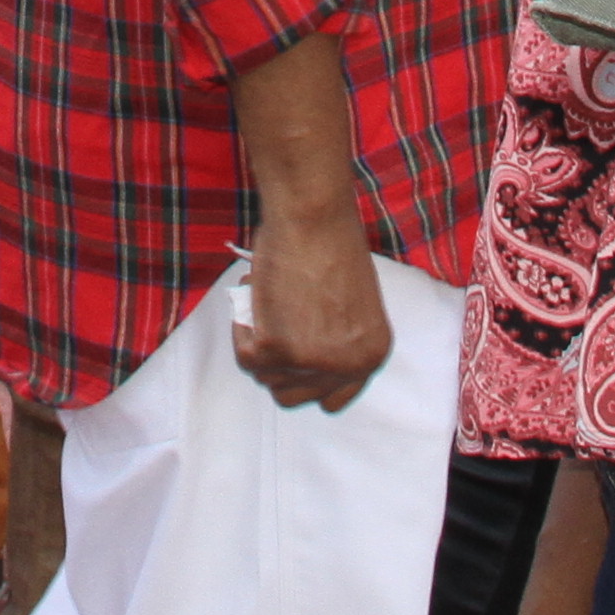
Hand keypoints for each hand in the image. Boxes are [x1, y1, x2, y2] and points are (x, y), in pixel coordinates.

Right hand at [232, 204, 392, 412]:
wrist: (314, 216)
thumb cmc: (330, 241)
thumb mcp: (350, 304)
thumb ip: (334, 337)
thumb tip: (297, 351)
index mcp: (371, 354)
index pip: (334, 399)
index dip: (307, 380)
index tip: (291, 360)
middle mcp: (347, 367)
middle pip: (293, 396)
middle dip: (277, 366)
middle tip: (271, 327)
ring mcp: (313, 363)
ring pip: (266, 377)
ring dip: (259, 342)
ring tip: (267, 299)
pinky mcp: (279, 350)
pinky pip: (245, 355)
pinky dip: (242, 327)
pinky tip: (255, 294)